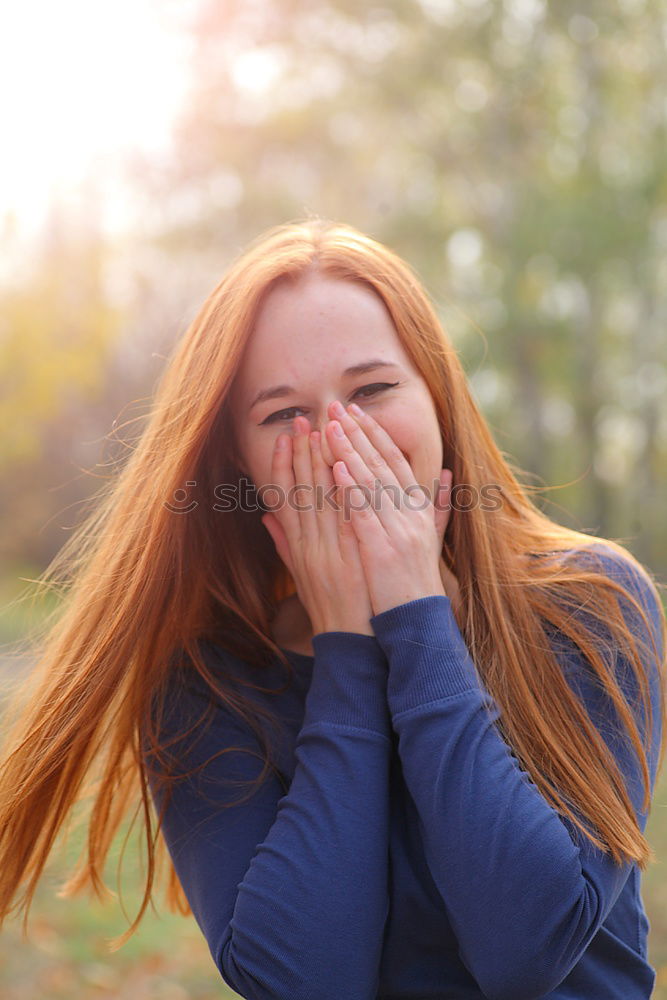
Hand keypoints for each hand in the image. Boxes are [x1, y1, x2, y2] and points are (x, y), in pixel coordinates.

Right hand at [260, 414, 374, 636]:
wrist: (349, 643)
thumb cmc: (329, 608)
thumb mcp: (300, 575)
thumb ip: (284, 543)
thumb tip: (266, 517)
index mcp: (297, 548)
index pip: (284, 499)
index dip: (281, 466)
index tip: (284, 438)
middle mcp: (308, 546)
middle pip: (301, 492)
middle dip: (301, 453)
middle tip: (303, 420)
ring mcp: (328, 552)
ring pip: (321, 500)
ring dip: (320, 464)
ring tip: (322, 433)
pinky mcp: (349, 560)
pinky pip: (345, 519)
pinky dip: (344, 492)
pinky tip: (346, 468)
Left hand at [326, 401, 460, 617]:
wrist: (416, 622)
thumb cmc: (416, 581)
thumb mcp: (432, 538)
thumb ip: (437, 504)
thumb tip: (446, 472)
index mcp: (418, 510)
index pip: (396, 461)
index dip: (376, 434)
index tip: (357, 412)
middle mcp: (410, 515)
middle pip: (381, 464)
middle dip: (357, 433)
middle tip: (336, 407)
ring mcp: (397, 531)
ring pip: (370, 482)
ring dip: (349, 451)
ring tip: (329, 427)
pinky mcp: (382, 549)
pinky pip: (364, 513)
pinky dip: (351, 489)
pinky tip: (336, 468)